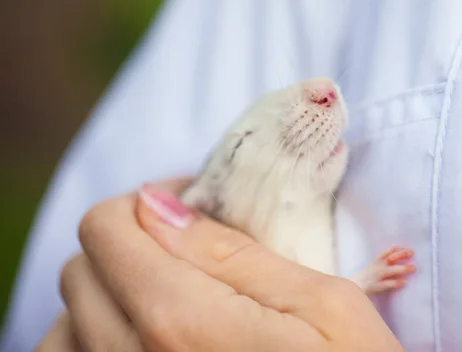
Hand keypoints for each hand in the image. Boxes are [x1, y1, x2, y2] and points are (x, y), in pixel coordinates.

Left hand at [44, 177, 404, 350]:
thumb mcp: (321, 304)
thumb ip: (232, 253)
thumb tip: (159, 206)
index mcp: (183, 322)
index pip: (107, 229)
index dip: (146, 200)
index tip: (190, 201)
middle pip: (81, 270)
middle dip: (130, 237)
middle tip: (187, 240)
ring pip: (65, 325)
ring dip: (105, 290)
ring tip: (164, 283)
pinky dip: (94, 336)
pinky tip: (143, 331)